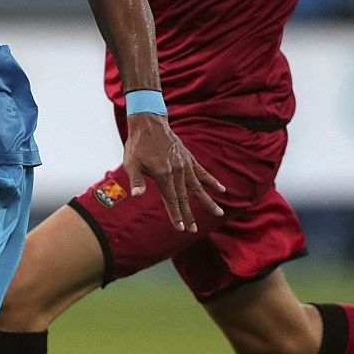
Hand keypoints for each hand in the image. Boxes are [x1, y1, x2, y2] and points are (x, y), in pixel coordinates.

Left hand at [122, 113, 225, 231]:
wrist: (149, 123)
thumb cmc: (137, 145)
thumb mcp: (131, 163)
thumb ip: (136, 180)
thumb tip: (136, 195)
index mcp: (163, 174)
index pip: (171, 199)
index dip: (176, 214)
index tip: (181, 228)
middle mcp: (178, 171)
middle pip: (185, 197)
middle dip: (189, 215)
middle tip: (194, 230)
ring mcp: (185, 164)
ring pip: (198, 187)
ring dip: (208, 201)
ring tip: (219, 214)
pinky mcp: (189, 158)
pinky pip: (203, 172)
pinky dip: (212, 181)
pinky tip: (222, 190)